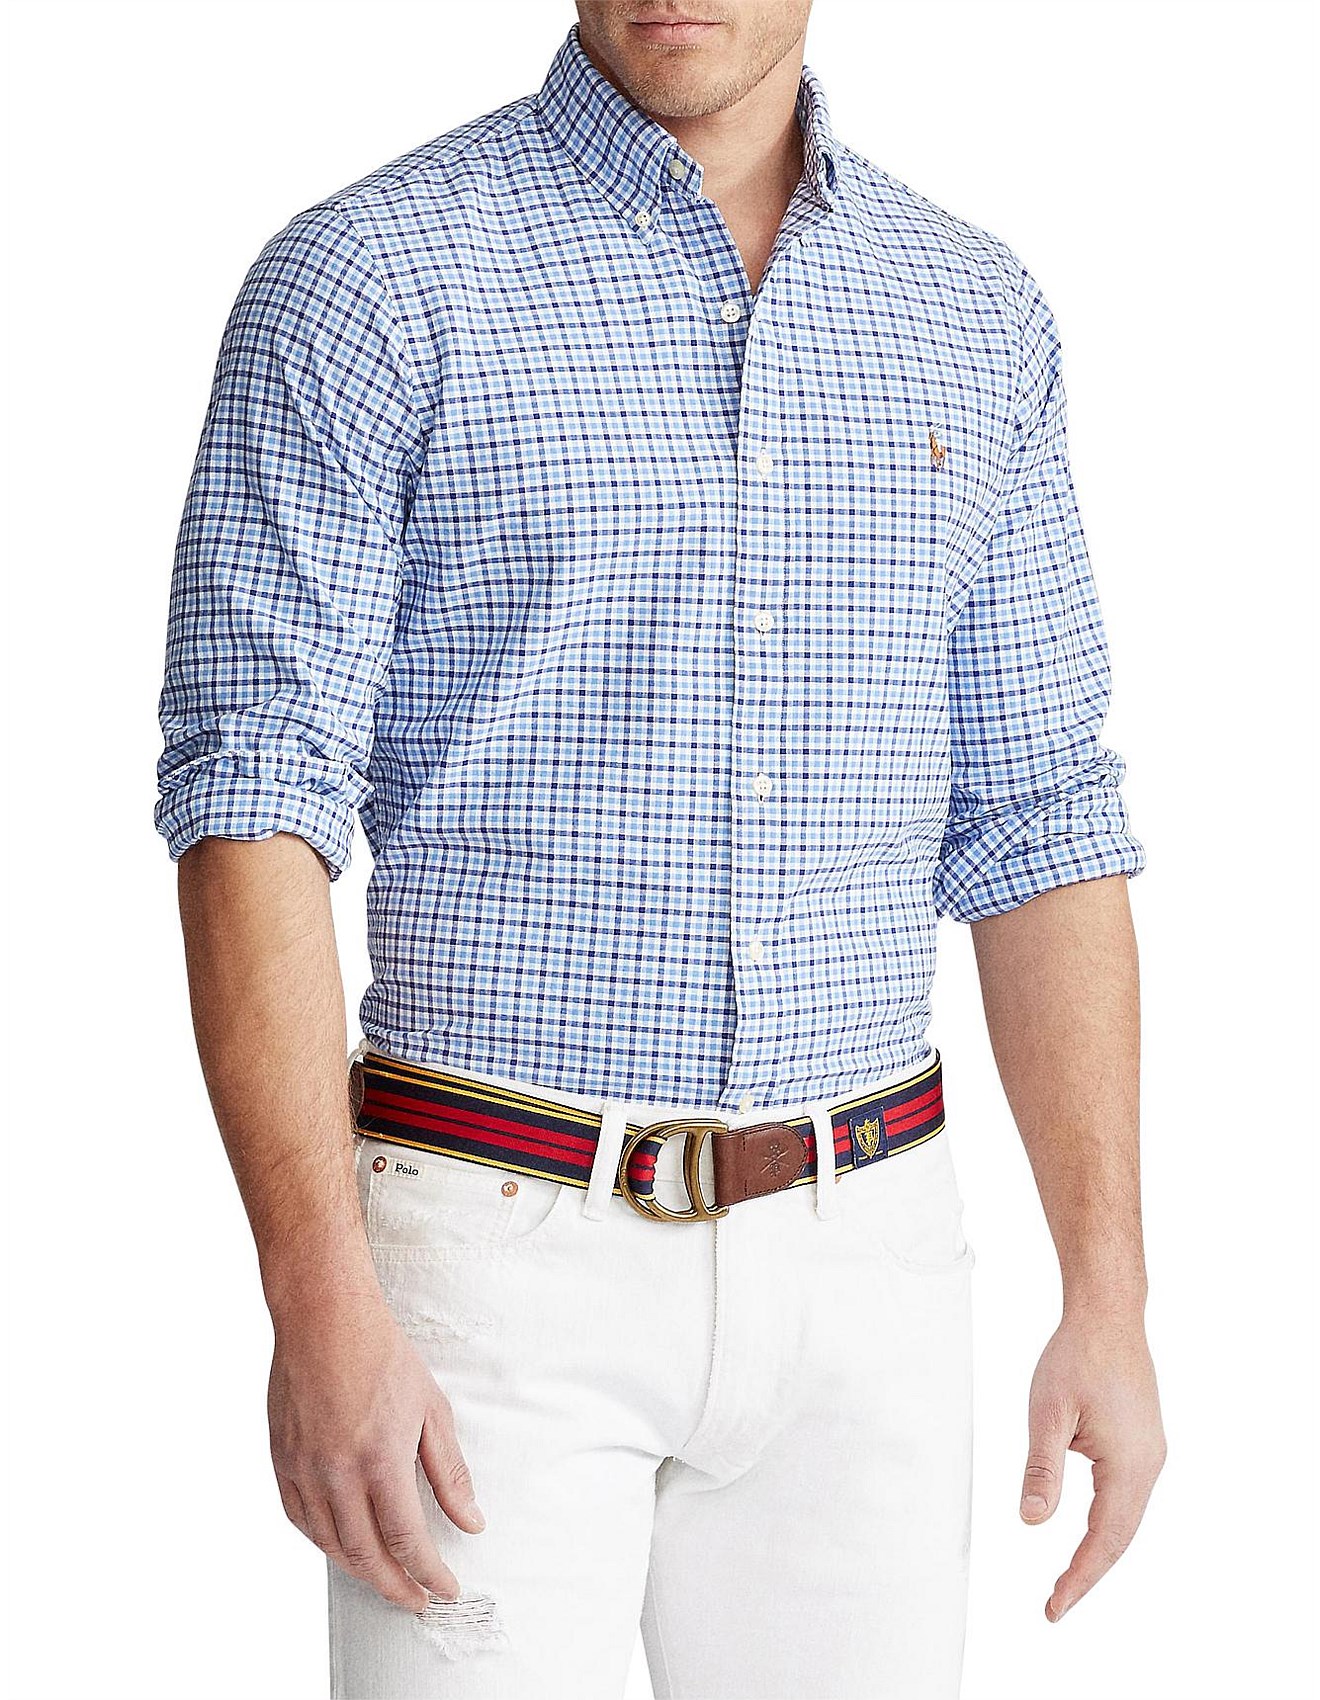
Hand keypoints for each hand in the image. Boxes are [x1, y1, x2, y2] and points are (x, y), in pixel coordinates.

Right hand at [267, 1292, 485, 1610]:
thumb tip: (471, 1523)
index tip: (445, 1588)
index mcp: (381, 1459)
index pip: (407, 1540)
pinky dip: (325, 1542)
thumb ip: (450, 1473)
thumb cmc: (383, 1355)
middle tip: (416, 1598)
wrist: (325, 1318)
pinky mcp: (281, 1461)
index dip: (428, 1573)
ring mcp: (304, 1469)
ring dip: (361, 1570)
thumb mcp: (431, 1409)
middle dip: (395, 1586)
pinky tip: (343, 1544)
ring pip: (331, 1544)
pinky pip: (301, 1520)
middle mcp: (337, 1473)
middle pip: (366, 1555)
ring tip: (386, 1577)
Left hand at [1018, 1304, 1166, 1620]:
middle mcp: (1148, 1465)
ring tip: (1067, 1579)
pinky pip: (1126, 1496)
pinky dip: (1107, 1522)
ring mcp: (1150, 1453)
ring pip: (1125, 1518)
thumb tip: (1031, 1521)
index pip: (1104, 1540)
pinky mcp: (1142, 1442)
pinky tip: (1087, 1532)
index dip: (1079, 1578)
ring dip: (1098, 1549)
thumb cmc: (1076, 1356)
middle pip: (1120, 1537)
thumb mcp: (1048, 1413)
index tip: (1053, 1608)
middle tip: (1055, 1604)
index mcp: (1129, 1465)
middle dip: (1088, 1573)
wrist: (1107, 1316)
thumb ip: (1041, 1469)